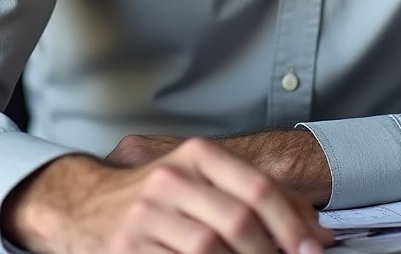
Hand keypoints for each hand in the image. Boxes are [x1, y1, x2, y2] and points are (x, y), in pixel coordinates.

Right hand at [1, 137, 332, 253]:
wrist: (82, 205)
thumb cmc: (156, 196)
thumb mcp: (201, 180)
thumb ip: (256, 198)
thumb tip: (317, 235)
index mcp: (197, 156)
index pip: (257, 187)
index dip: (290, 223)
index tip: (310, 249)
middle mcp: (171, 179)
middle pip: (237, 221)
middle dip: (269, 251)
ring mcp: (146, 215)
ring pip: (209, 249)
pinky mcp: (127, 248)